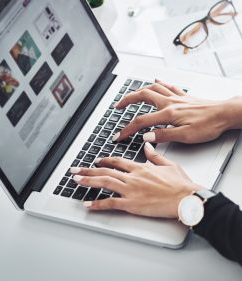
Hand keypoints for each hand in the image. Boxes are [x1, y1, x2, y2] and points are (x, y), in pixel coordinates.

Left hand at [71, 142, 200, 217]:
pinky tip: (87, 204)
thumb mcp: (169, 164)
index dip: (105, 161)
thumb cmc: (180, 184)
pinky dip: (98, 204)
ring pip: (104, 183)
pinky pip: (111, 203)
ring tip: (75, 180)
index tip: (97, 161)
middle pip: (105, 171)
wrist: (186, 198)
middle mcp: (132, 177)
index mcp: (140, 168)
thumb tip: (147, 146)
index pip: (117, 161)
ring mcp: (131, 190)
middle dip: (88, 170)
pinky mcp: (132, 204)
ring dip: (88, 181)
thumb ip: (155, 155)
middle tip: (75, 170)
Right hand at [113, 80, 241, 143]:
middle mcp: (170, 102)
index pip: (141, 121)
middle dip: (127, 100)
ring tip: (131, 95)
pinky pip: (168, 86)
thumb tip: (146, 137)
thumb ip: (163, 135)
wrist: (226, 114)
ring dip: (139, 90)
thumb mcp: (185, 136)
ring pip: (153, 88)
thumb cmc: (209, 125)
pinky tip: (156, 81)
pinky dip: (159, 83)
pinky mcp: (183, 96)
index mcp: (168, 114)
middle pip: (142, 96)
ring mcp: (176, 97)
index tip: (118, 136)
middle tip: (117, 106)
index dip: (127, 129)